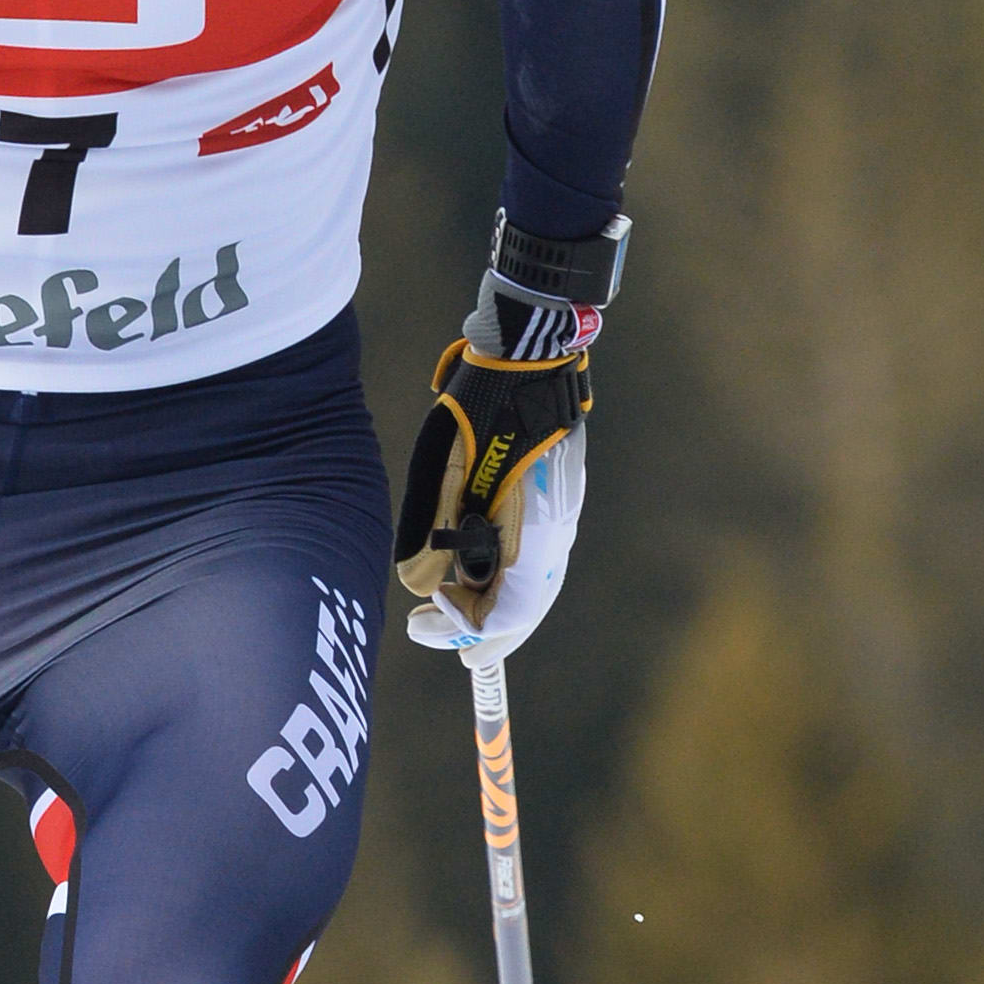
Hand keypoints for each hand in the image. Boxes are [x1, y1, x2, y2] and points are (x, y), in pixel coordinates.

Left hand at [395, 251, 600, 654]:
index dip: (472, 632)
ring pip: (529, 579)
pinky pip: (531, 552)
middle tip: (436, 635)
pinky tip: (469, 568)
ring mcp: (562, 511)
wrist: (528, 348)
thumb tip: (422, 587)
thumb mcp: (440, 470)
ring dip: (488, 599)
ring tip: (444, 606)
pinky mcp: (554, 496)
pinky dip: (500, 571)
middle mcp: (558, 527)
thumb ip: (431, 533)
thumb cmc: (480, 403)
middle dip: (481, 627)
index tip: (433, 632)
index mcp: (536, 527)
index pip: (513, 609)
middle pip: (526, 602)